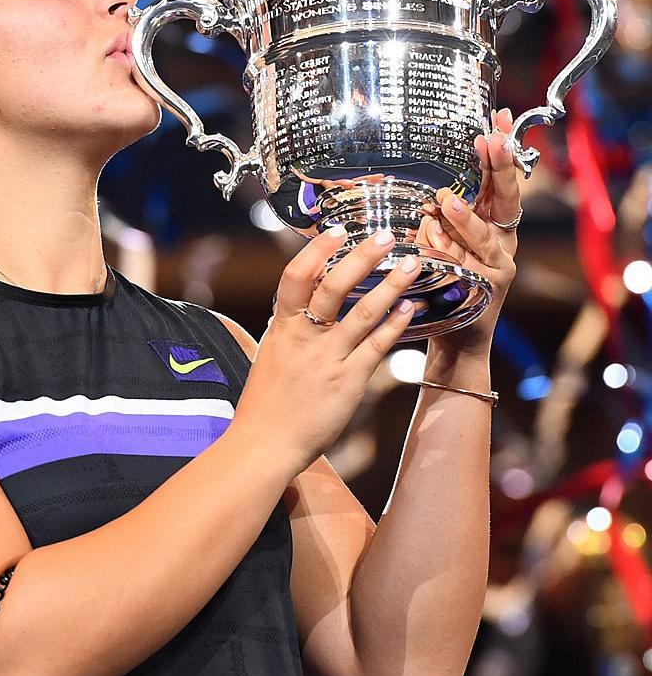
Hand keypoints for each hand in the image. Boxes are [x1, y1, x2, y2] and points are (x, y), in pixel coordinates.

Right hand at [233, 228, 421, 476]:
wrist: (264, 445)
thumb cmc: (264, 404)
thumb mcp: (268, 356)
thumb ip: (286, 330)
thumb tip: (295, 308)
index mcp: (281, 327)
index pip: (295, 276)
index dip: (318, 250)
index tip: (338, 230)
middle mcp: (304, 338)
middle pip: (333, 285)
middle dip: (362, 257)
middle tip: (387, 235)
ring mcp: (327, 359)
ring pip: (363, 312)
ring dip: (390, 285)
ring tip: (412, 264)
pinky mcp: (348, 381)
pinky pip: (377, 346)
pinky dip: (395, 324)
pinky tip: (411, 308)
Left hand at [417, 108, 520, 356]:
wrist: (455, 335)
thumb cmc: (444, 281)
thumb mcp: (441, 239)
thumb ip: (438, 213)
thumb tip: (418, 182)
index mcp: (493, 221)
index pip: (499, 178)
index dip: (501, 151)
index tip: (499, 120)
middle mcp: (502, 240)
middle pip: (506, 199)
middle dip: (500, 169)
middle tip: (492, 142)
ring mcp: (498, 265)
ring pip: (486, 237)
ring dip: (466, 219)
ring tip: (448, 202)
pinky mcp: (488, 290)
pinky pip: (469, 269)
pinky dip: (451, 258)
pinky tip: (432, 245)